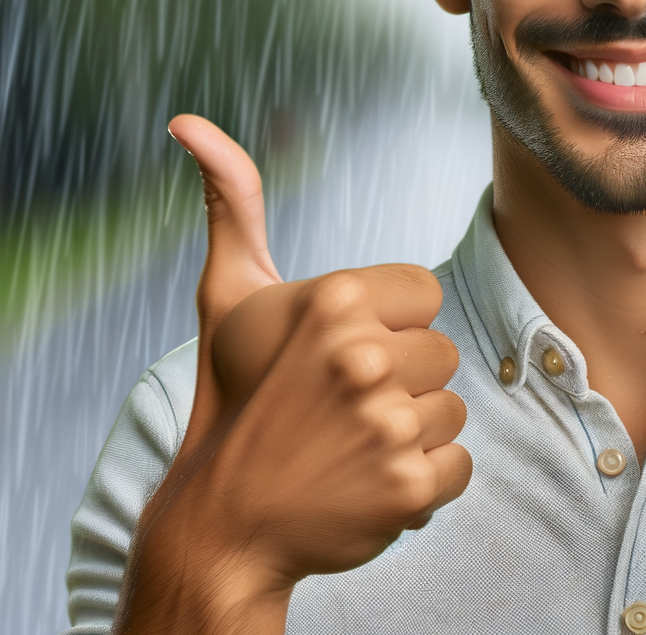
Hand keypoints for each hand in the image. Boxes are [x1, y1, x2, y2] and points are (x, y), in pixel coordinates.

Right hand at [114, 115, 471, 633]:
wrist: (222, 523)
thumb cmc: (233, 397)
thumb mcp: (227, 295)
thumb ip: (232, 203)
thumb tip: (187, 122)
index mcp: (335, 299)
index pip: (426, 295)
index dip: (389, 328)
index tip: (338, 357)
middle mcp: (363, 356)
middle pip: (442, 353)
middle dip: (400, 383)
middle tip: (336, 409)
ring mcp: (386, 424)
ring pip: (451, 410)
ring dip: (411, 435)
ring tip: (348, 447)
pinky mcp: (407, 486)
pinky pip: (458, 468)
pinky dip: (422, 486)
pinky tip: (367, 485)